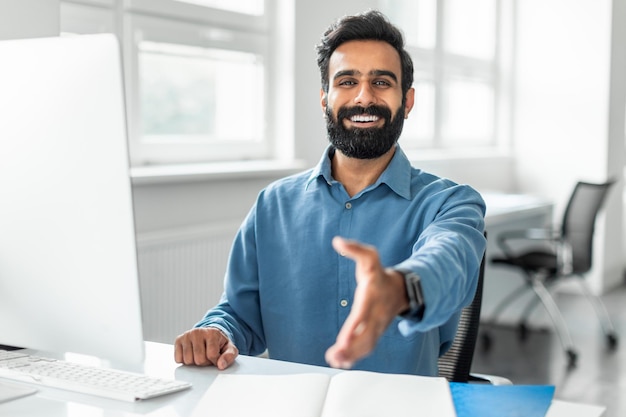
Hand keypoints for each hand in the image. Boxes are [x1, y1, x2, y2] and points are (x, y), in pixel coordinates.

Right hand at [174, 327, 238, 369]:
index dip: (215, 361)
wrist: (209, 334)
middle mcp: (198, 332)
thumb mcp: (229, 349)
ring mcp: (187, 335)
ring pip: (188, 361)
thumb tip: (221, 365)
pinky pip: (178, 359)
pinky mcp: (178, 340)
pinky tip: (191, 354)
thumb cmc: (219, 343)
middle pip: (199, 359)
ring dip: (194, 362)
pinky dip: (184, 360)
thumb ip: (229, 356)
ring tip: (200, 354)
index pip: (212, 355)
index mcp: (212, 333)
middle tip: (207, 356)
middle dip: (205, 362)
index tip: (217, 357)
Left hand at [325, 236, 408, 368]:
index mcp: (372, 297)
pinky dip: (355, 356)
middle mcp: (376, 314)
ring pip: (366, 345)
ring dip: (351, 355)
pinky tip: (341, 361)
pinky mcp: (375, 333)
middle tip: (335, 356)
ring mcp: (377, 326)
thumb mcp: (370, 257)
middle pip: (365, 336)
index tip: (343, 341)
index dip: (353, 329)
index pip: (361, 315)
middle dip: (351, 348)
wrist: (400, 290)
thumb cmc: (379, 274)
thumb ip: (354, 249)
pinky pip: (367, 348)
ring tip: (335, 360)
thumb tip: (337, 241)